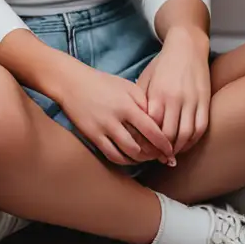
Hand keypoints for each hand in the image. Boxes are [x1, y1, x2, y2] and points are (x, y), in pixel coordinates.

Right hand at [55, 63, 174, 167]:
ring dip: (141, 160)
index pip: (152, 130)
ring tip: (148, 159)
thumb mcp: (127, 86)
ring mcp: (103, 129)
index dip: (164, 144)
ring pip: (127, 154)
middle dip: (155, 155)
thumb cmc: (103, 82)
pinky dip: (124, 160)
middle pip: (141, 145)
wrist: (72, 82)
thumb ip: (144, 102)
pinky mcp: (92, 136)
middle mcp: (116, 119)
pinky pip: (111, 155)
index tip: (172, 151)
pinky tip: (131, 159)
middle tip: (163, 159)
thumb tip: (160, 121)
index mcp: (128, 105)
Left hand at [137, 26, 211, 156]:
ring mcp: (192, 100)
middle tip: (157, 157)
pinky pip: (201, 127)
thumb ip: (141, 101)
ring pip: (186, 135)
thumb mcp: (146, 79)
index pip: (151, 127)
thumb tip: (135, 125)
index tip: (144, 150)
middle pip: (168, 135)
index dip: (147, 141)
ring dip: (179, 148)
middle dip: (162, 150)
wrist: (187, 46)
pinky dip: (193, 140)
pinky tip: (186, 144)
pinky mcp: (205, 100)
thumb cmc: (163, 64)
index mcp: (158, 94)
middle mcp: (175, 99)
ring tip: (172, 154)